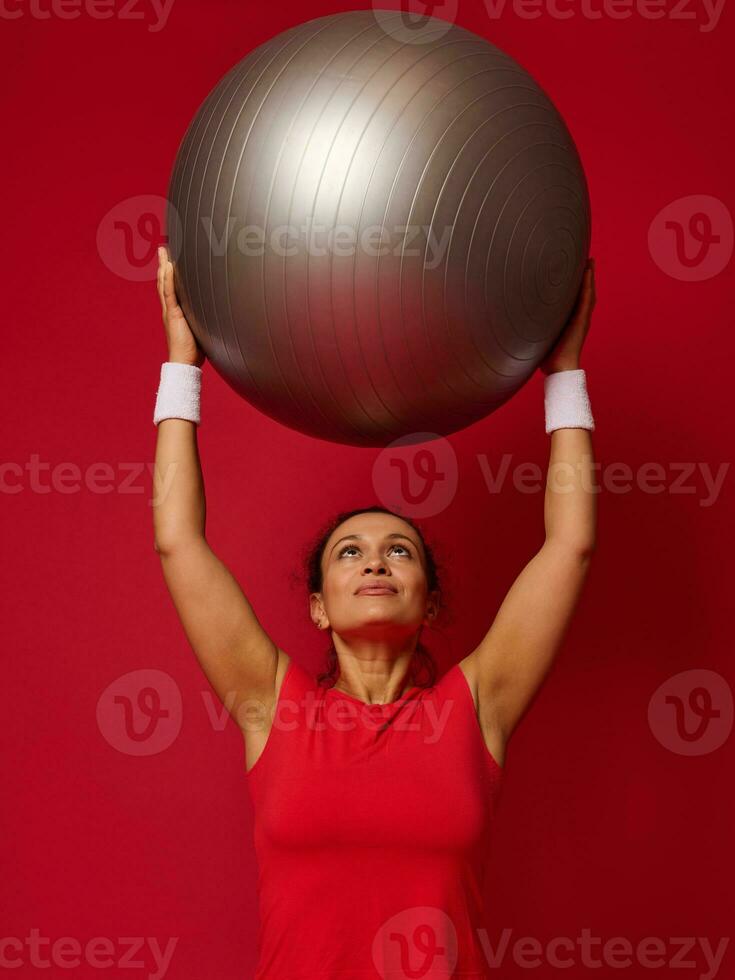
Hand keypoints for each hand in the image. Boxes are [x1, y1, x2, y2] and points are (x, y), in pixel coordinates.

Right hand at [157, 246, 204, 367]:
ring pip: (164, 284)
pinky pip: (168, 293)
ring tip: (163, 251)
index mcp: (176, 311)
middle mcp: (170, 308)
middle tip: (163, 248)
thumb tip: (221, 312)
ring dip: (163, 266)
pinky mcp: (173, 314)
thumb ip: (206, 318)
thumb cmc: (195, 350)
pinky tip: (167, 267)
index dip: (169, 273)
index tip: (170, 259)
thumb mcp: (202, 328)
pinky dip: (167, 279)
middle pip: (164, 281)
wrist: (185, 362)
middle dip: (164, 264)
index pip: (171, 287)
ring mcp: (170, 310)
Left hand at [539, 258, 595, 374]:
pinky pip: (586, 300)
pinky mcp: (581, 322)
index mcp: (569, 320)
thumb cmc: (548, 357)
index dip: (576, 284)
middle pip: (584, 292)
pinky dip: (588, 286)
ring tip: (590, 262)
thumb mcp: (539, 336)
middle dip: (586, 276)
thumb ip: (533, 327)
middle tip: (586, 260)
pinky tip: (588, 274)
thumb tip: (514, 322)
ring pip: (588, 293)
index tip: (574, 269)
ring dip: (589, 277)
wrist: (559, 369)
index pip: (574, 298)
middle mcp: (577, 318)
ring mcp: (581, 319)